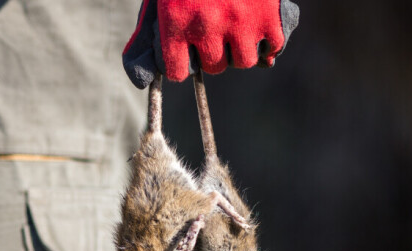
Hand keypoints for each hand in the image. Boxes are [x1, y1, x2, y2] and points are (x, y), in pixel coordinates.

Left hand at [123, 0, 299, 87]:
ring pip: (243, 61)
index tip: (189, 52)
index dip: (184, 63)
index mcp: (175, 22)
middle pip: (214, 67)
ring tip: (238, 26)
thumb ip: (146, 38)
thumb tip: (140, 81)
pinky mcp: (267, 16)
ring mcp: (239, 22)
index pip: (178, 71)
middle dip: (215, 53)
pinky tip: (258, 22)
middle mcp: (206, 26)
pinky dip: (268, 39)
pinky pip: (272, 46)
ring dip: (241, 49)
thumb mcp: (160, 2)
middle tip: (216, 29)